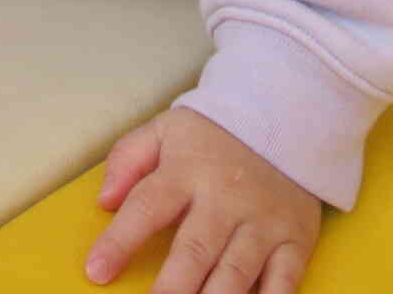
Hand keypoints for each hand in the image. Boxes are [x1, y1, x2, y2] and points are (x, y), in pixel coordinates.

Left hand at [84, 108, 320, 293]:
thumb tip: (104, 200)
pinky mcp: (295, 239)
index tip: (97, 271)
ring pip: (236, 273)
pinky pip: (284, 280)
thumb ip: (128, 160)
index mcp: (188, 170)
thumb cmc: (216, 134)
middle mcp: (226, 199)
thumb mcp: (165, 130)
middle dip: (172, 289)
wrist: (287, 116)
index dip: (119, 242)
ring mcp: (263, 222)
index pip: (147, 207)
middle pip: (195, 250)